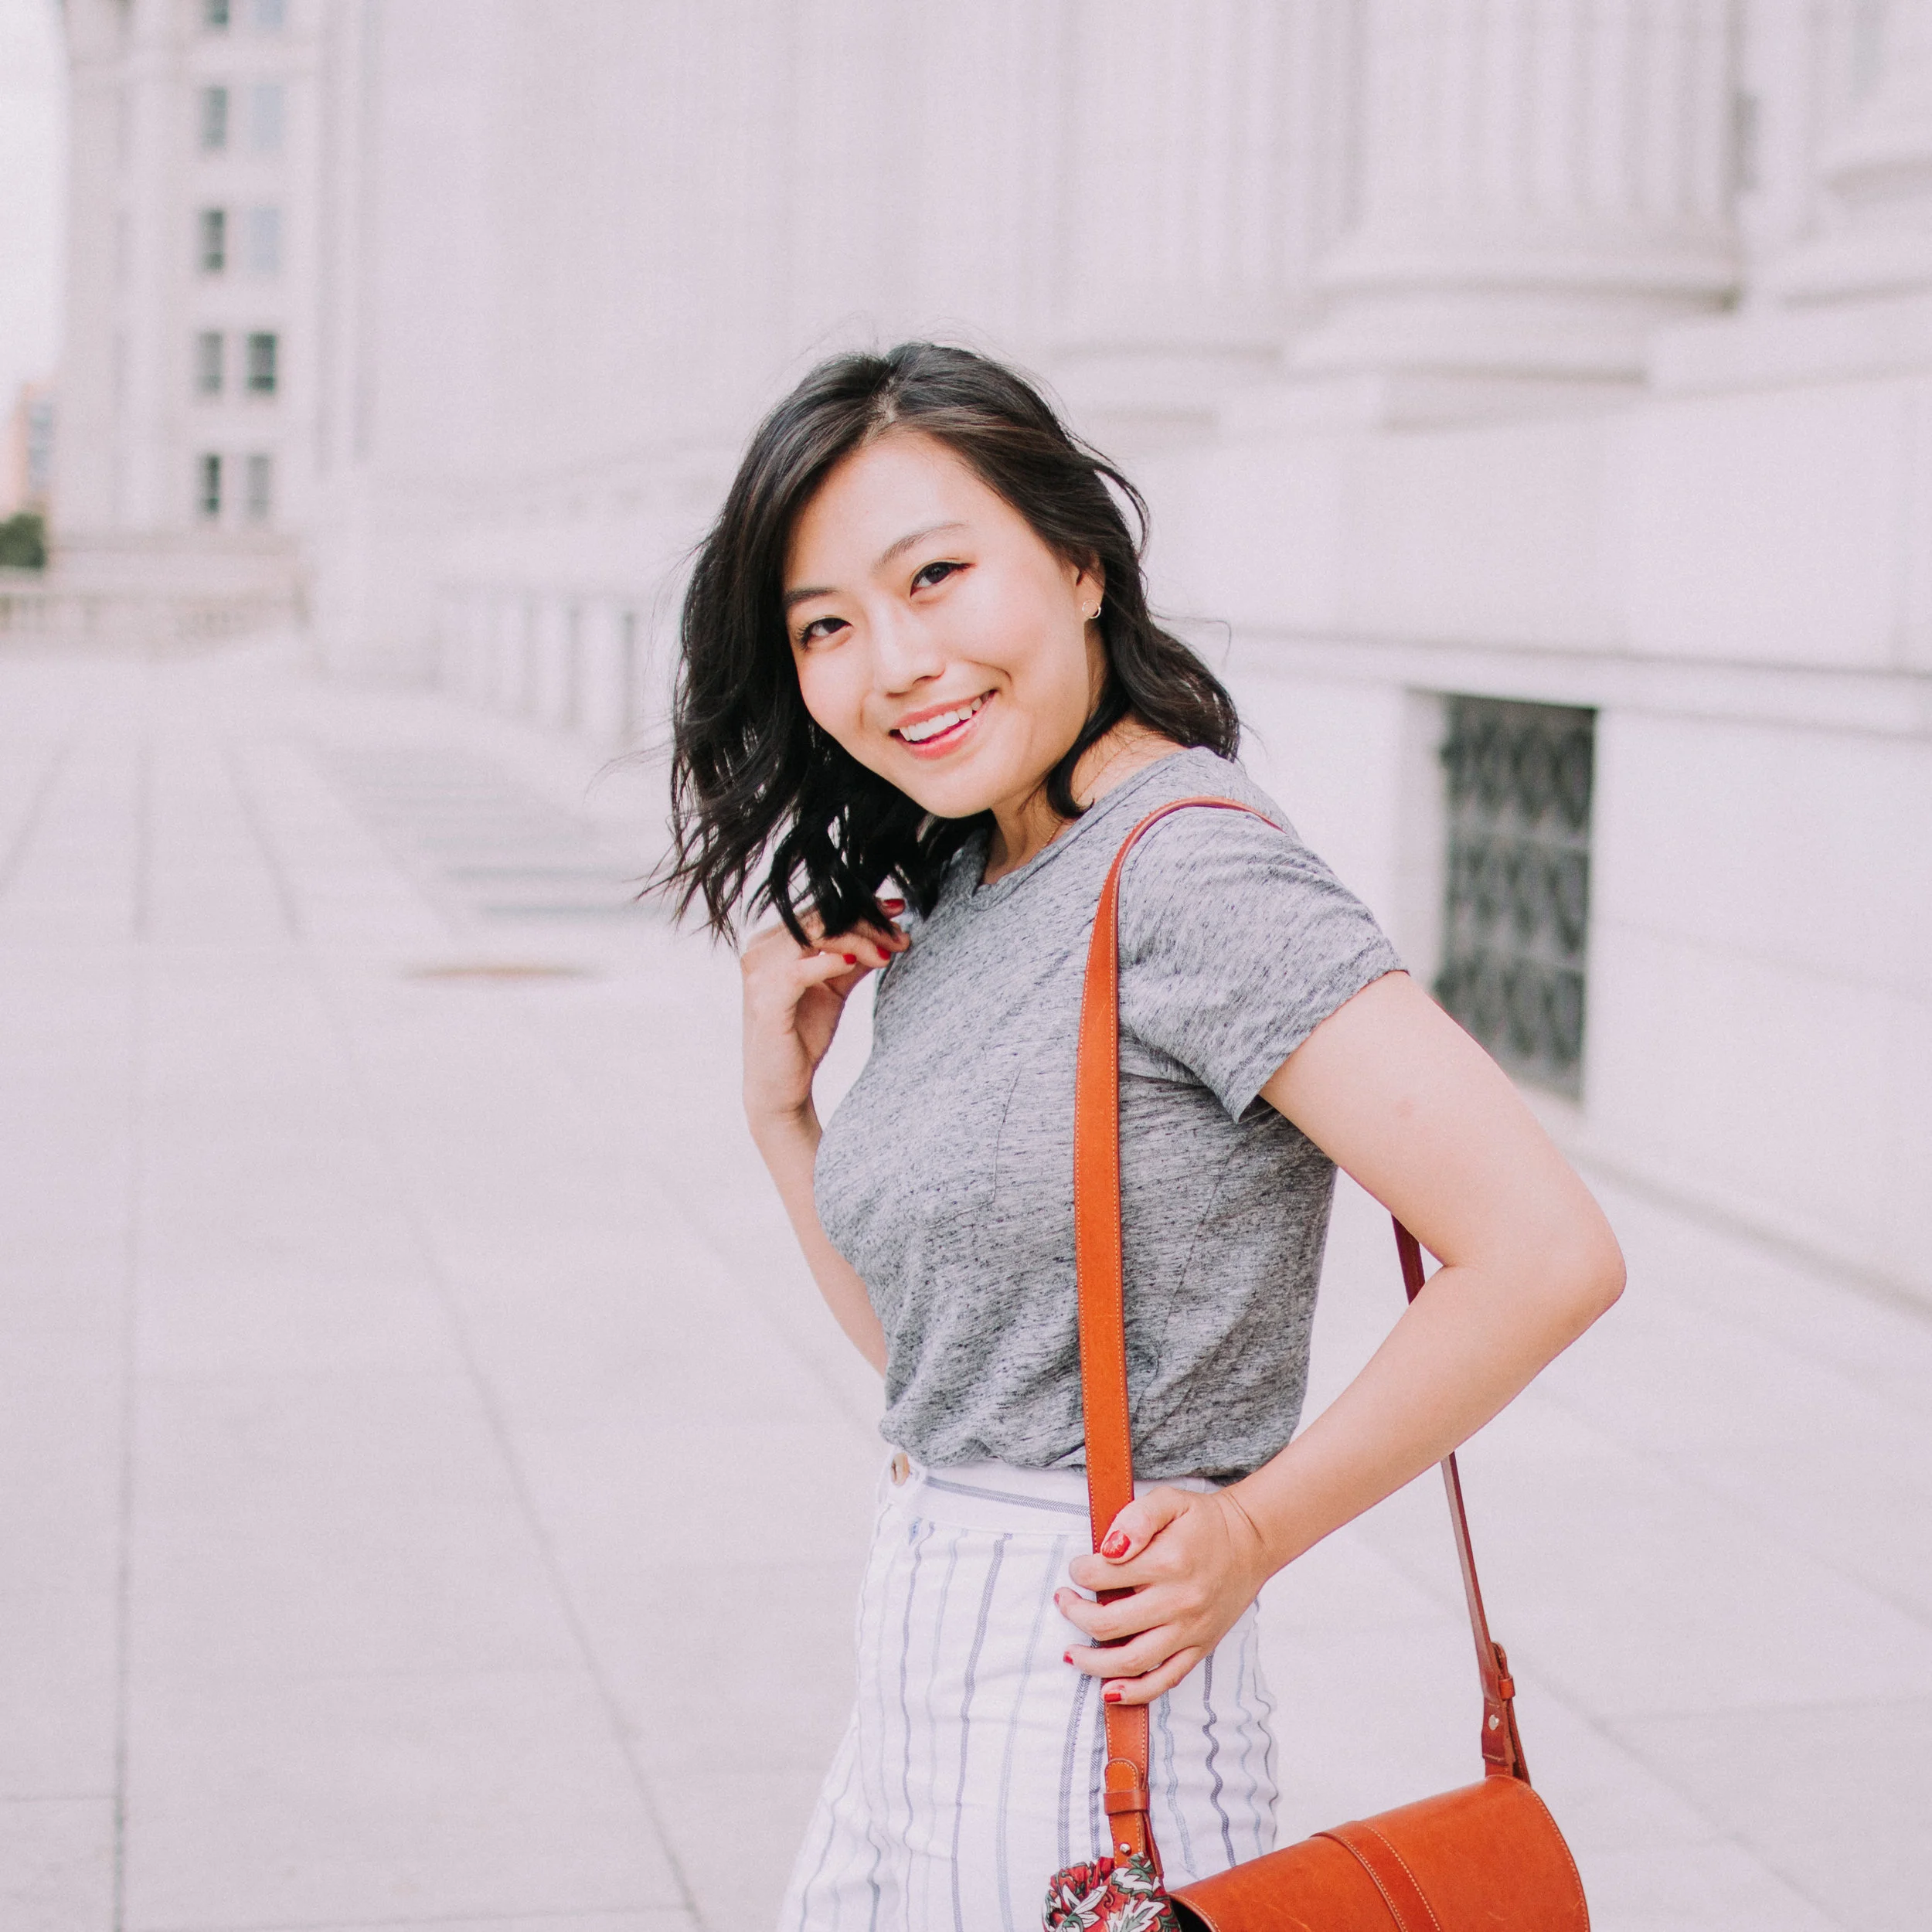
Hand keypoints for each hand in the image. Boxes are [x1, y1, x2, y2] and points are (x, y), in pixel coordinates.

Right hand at [739, 899, 907, 1132]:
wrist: (780, 1087)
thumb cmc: (802, 1035)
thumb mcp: (834, 987)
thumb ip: (853, 958)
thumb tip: (888, 932)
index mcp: (772, 942)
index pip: (820, 910)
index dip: (860, 907)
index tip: (896, 911)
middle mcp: (760, 950)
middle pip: (820, 917)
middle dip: (866, 921)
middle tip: (900, 935)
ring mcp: (759, 974)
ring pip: (815, 934)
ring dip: (859, 939)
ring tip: (889, 953)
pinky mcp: (765, 1000)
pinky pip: (801, 969)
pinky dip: (831, 962)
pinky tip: (859, 962)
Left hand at [1056, 1486, 1273, 1704]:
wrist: (1251, 1542)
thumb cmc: (1204, 1521)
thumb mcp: (1169, 1501)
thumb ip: (1135, 1519)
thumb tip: (1108, 1549)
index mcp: (1167, 1562)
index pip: (1103, 1575)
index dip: (1079, 1571)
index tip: (1077, 1568)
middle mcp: (1178, 1602)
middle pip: (1109, 1624)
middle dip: (1075, 1615)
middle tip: (1064, 1602)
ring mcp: (1190, 1630)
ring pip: (1132, 1661)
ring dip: (1093, 1662)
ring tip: (1071, 1653)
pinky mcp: (1200, 1648)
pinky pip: (1165, 1680)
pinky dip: (1135, 1692)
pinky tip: (1109, 1690)